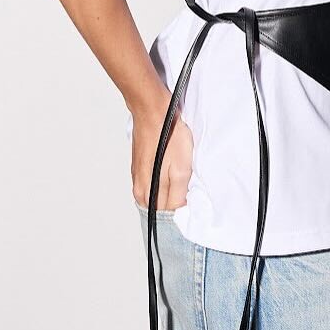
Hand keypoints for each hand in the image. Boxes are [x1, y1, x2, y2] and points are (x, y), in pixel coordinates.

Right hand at [131, 97, 193, 211]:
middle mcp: (139, 188)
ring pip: (158, 194)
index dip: (178, 215)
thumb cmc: (167, 136)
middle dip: (175, 205)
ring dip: (171, 192)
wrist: (153, 110)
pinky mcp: (142, 166)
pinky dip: (166, 181)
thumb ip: (177, 196)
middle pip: (160, 208)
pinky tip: (175, 172)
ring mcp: (139, 176)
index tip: (190, 209)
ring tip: (183, 181)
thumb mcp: (180, 170)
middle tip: (189, 195)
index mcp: (147, 194)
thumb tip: (178, 213)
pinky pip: (156, 182)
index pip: (163, 219)